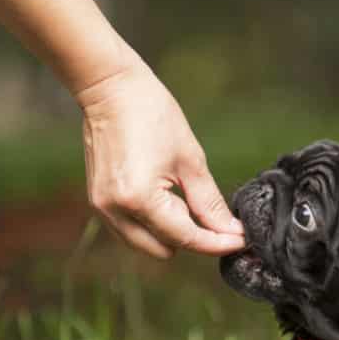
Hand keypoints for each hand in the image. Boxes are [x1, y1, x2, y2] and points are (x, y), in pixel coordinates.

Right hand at [78, 65, 246, 258]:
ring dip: (169, 233)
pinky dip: (151, 224)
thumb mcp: (190, 159)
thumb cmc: (152, 114)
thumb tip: (229, 230)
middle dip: (191, 238)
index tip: (240, 241)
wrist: (111, 90)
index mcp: (139, 199)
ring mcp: (102, 207)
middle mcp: (115, 210)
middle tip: (211, 214)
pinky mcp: (98, 201)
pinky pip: (129, 230)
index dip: (217, 242)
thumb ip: (209, 202)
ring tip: (184, 199)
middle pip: (163, 249)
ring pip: (145, 244)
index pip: (185, 237)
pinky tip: (164, 198)